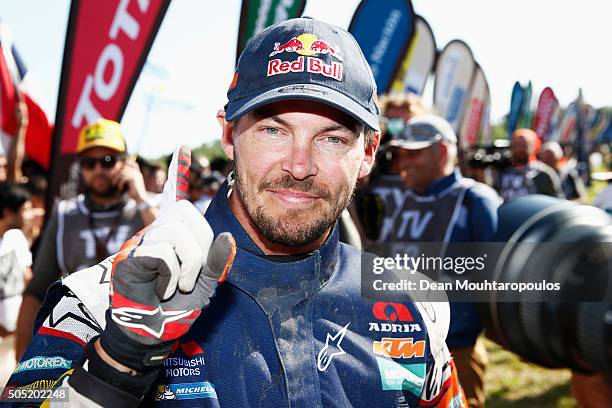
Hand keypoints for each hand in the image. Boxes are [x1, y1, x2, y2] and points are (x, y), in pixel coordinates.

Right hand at [99, 146, 235, 370]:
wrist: (153, 333)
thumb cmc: (177, 307)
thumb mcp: (206, 283)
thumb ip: (217, 261)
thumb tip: (227, 237)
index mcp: (175, 235)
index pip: (178, 198)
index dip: (179, 173)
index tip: (183, 147)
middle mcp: (156, 231)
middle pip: (186, 213)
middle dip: (200, 245)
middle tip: (193, 274)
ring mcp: (141, 242)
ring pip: (176, 233)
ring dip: (188, 264)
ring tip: (179, 284)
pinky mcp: (130, 257)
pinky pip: (162, 253)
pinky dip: (172, 275)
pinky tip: (165, 288)